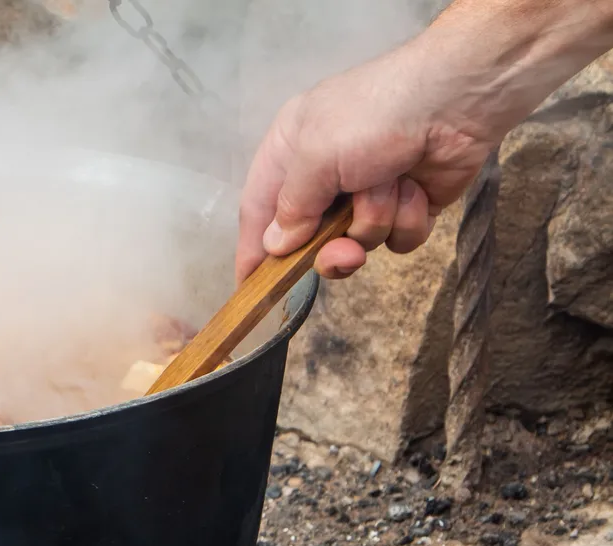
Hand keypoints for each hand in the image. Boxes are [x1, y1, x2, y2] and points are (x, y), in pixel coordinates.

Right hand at [235, 43, 497, 282]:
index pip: (260, 209)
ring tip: (394, 186)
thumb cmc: (373, 117)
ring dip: (377, 220)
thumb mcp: (315, 157)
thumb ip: (290, 207)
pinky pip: (397, 238)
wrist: (456, 98)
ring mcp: (369, 192)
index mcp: (290, 152)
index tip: (250, 285)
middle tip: (347, 253)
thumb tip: (275, 246)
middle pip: (310, 237)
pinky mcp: (408, 205)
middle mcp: (326, 174)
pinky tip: (418, 189)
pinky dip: (409, 218)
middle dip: (330, 247)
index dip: (254, 248)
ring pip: (358, 240)